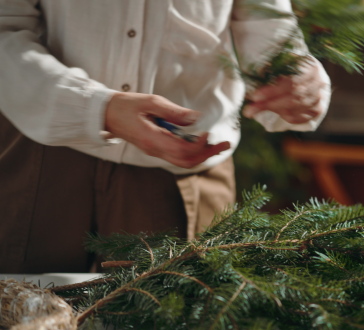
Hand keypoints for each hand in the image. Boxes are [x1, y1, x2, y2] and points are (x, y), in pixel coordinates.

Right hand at [104, 92, 229, 168]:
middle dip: (208, 154)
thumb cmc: (126, 105)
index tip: (210, 133)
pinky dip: (193, 152)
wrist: (106, 114)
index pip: (182, 151)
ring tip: (219, 145)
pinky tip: (203, 143)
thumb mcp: (151, 102)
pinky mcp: (156, 149)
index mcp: (152, 140)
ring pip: (183, 161)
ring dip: (203, 155)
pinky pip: (177, 156)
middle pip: (186, 161)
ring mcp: (155, 151)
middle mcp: (155, 150)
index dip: (200, 146)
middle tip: (226, 144)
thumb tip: (197, 118)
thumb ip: (174, 112)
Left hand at [243, 58, 325, 123]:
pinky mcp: (318, 110)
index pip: (290, 83)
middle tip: (250, 110)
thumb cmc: (294, 68)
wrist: (314, 76)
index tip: (254, 96)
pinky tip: (277, 113)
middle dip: (269, 104)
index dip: (272, 91)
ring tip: (259, 109)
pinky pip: (301, 118)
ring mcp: (321, 97)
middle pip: (293, 98)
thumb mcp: (285, 63)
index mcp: (310, 66)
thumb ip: (273, 70)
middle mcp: (319, 82)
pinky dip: (287, 117)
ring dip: (275, 111)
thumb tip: (254, 86)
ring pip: (296, 109)